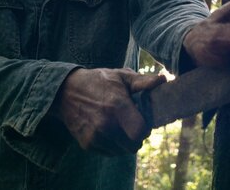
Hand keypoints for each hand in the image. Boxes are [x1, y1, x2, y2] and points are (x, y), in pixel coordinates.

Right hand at [50, 68, 164, 154]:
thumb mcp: (120, 76)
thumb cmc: (98, 81)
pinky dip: (114, 145)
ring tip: (121, 126)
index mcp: (117, 106)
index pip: (140, 132)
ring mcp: (95, 136)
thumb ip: (143, 81)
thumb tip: (163, 80)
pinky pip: (110, 153)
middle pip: (133, 145)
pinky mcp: (88, 144)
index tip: (143, 121)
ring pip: (122, 151)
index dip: (146, 129)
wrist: (66, 92)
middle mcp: (106, 125)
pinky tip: (110, 131)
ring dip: (126, 142)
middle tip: (133, 125)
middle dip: (137, 137)